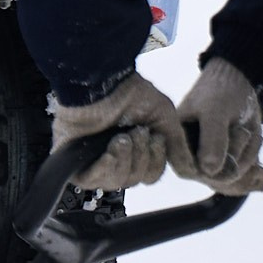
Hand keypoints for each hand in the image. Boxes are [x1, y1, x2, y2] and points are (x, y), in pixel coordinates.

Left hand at [52, 72, 195, 189]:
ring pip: (114, 182)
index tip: (154, 137)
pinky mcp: (73, 160)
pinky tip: (109, 155)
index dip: (155, 161)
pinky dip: (103, 170)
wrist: (100, 80)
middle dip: (140, 157)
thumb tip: (188, 167)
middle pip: (132, 181)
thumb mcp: (164, 116)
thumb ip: (176, 143)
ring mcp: (92, 160)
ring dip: (124, 160)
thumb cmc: (130, 92)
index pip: (149, 175)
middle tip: (136, 132)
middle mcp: (114, 157)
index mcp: (134, 150)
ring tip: (121, 138)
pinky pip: (90, 180)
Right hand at [179, 57, 262, 195]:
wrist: (239, 83)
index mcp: (176, 143)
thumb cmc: (219, 92)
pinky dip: (256, 171)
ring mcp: (210, 165)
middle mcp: (191, 158)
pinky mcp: (228, 166)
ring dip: (249, 156)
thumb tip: (209, 171)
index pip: (190, 171)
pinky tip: (259, 161)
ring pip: (235, 182)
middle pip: (217, 179)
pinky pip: (245, 182)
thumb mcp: (216, 112)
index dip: (213, 164)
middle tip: (243, 130)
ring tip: (247, 132)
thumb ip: (212, 140)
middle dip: (239, 156)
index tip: (235, 134)